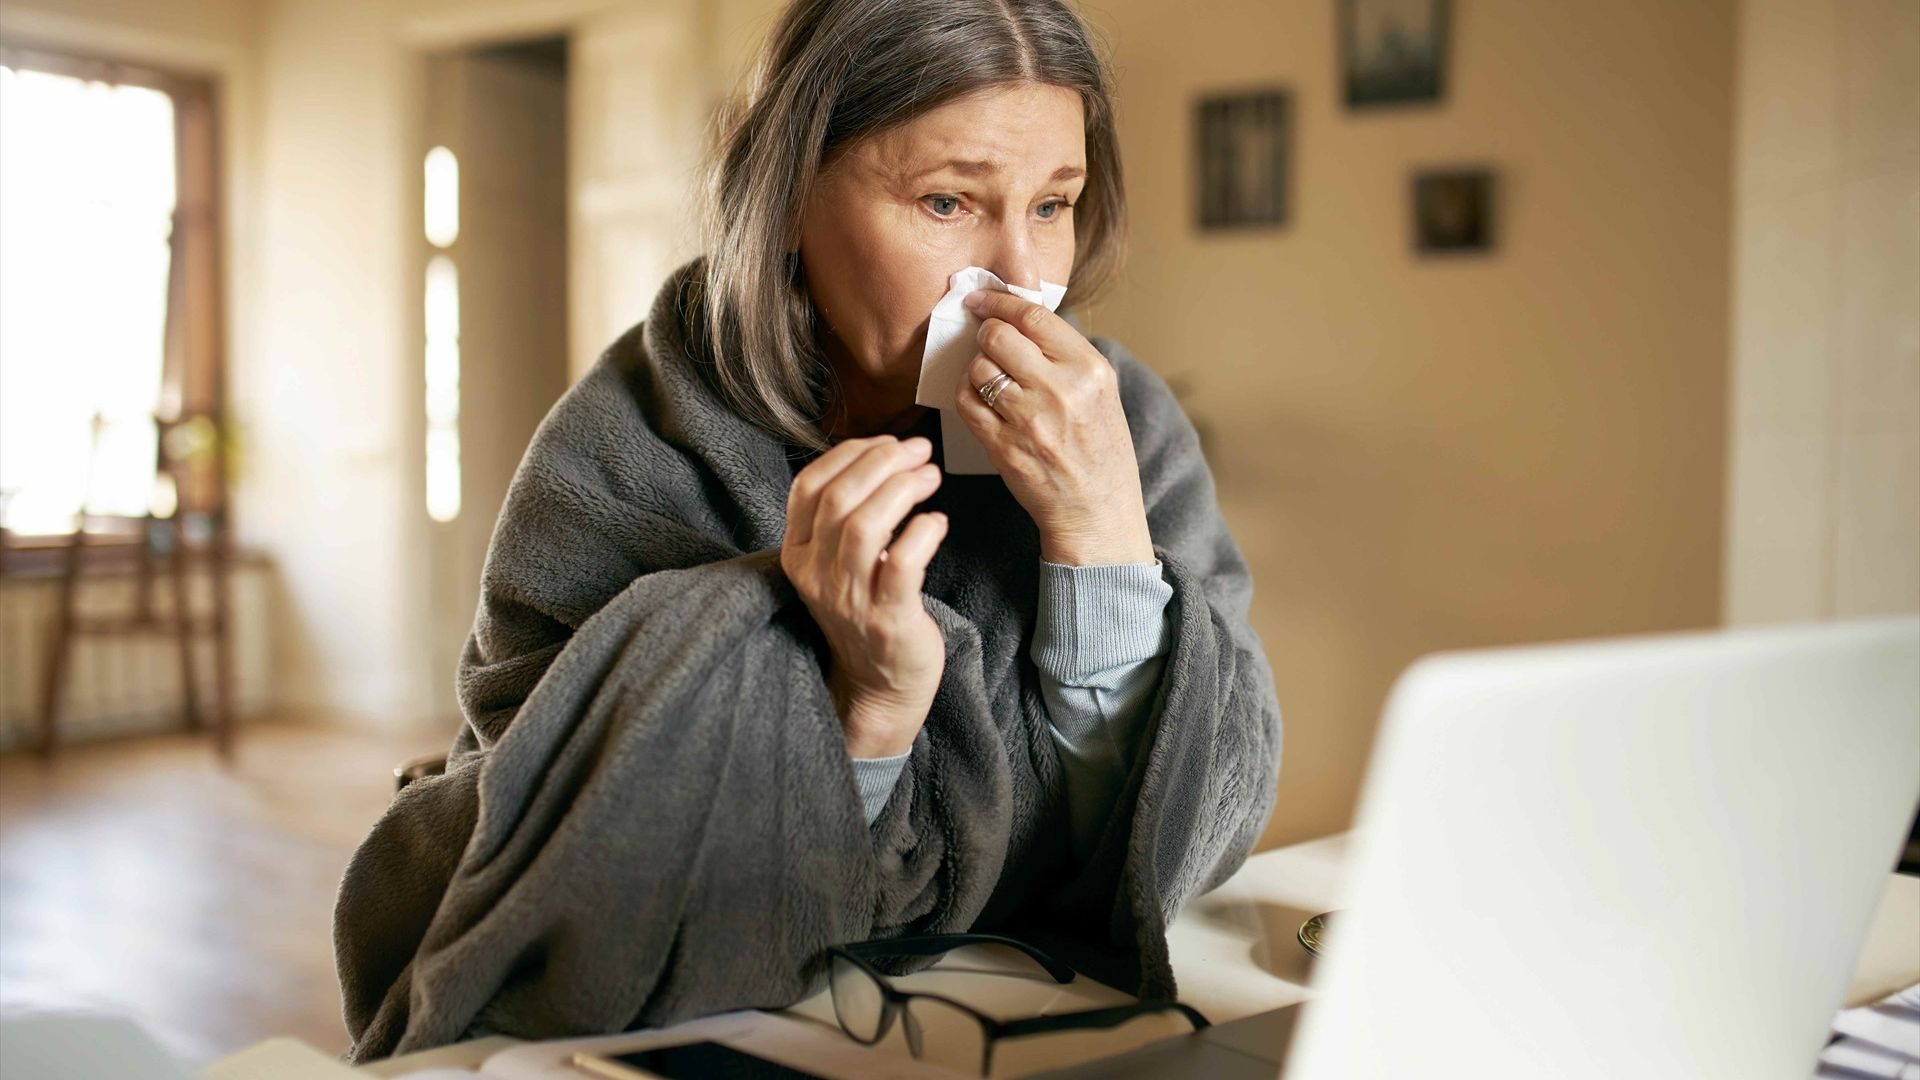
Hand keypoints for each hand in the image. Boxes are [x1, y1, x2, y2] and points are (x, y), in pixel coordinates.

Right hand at [781, 434, 949, 757]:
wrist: (879, 685)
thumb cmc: (866, 611)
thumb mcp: (837, 562)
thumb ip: (846, 515)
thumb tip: (881, 455)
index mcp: (798, 553)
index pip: (809, 485)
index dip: (850, 454)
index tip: (887, 443)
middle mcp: (816, 574)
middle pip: (839, 498)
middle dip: (882, 462)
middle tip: (919, 450)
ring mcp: (850, 599)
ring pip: (864, 526)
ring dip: (903, 489)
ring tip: (931, 475)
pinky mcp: (888, 618)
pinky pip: (902, 563)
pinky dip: (923, 532)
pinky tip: (938, 522)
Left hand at [952, 290, 1154, 565]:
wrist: (1099, 513)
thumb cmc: (1100, 451)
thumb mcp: (1102, 394)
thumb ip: (1066, 356)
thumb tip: (1018, 319)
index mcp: (1090, 369)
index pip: (1033, 316)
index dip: (999, 301)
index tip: (981, 300)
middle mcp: (1061, 390)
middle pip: (998, 337)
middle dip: (985, 335)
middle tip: (987, 343)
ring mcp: (1030, 420)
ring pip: (979, 369)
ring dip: (977, 370)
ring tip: (990, 381)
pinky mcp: (1005, 447)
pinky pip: (967, 404)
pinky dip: (967, 396)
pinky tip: (980, 401)